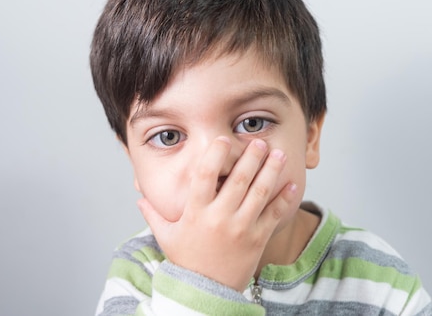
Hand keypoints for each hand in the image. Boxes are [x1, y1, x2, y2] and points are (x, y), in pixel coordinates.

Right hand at [137, 136, 298, 291]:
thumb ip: (153, 215)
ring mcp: (240, 228)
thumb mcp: (166, 237)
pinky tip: (292, 184)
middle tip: (258, 142)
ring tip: (279, 153)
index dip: (215, 155)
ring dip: (271, 170)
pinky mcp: (257, 240)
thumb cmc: (186, 263)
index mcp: (195, 213)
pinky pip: (273, 215)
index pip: (205, 176)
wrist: (205, 294)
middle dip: (251, 157)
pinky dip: (284, 198)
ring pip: (259, 193)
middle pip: (238, 180)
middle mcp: (219, 217)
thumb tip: (139, 198)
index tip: (223, 139)